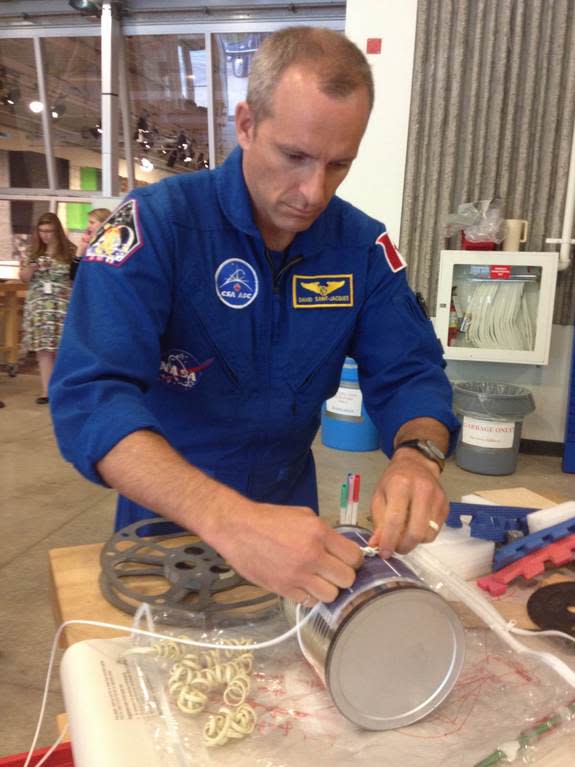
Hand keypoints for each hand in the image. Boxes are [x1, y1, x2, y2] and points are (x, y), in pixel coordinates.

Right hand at [210, 501, 363, 603]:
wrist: (237, 528)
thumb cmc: (269, 519)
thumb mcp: (303, 515)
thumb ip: (324, 533)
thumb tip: (339, 549)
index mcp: (319, 533)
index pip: (354, 557)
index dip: (353, 560)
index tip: (347, 561)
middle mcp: (312, 555)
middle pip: (347, 579)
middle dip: (342, 576)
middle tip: (332, 571)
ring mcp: (298, 575)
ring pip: (331, 595)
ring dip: (327, 588)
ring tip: (317, 580)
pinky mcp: (284, 588)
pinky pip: (309, 601)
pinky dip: (309, 595)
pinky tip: (302, 584)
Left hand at [368, 449, 447, 557]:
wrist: (416, 464)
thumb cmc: (394, 480)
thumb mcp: (379, 496)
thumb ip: (378, 521)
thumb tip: (376, 545)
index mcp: (400, 485)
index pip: (395, 519)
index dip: (389, 540)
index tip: (384, 553)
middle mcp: (422, 490)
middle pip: (415, 530)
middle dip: (403, 546)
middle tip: (395, 549)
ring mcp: (437, 498)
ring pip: (427, 534)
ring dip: (414, 542)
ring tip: (404, 536)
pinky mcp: (446, 506)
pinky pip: (436, 531)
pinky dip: (423, 536)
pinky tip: (415, 528)